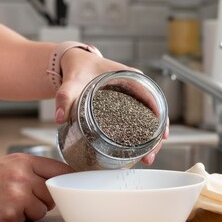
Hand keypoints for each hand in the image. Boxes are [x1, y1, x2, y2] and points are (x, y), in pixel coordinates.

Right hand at [0, 154, 72, 221]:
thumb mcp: (7, 166)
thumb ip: (33, 171)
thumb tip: (62, 181)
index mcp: (24, 161)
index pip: (61, 169)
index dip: (66, 181)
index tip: (68, 187)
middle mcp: (23, 176)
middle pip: (54, 193)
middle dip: (43, 200)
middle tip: (22, 199)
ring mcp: (17, 195)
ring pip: (43, 210)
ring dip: (30, 213)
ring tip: (8, 205)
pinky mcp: (10, 214)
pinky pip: (26, 221)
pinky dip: (16, 221)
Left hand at [55, 49, 168, 164]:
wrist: (74, 63)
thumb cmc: (77, 69)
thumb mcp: (71, 82)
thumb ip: (64, 98)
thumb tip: (60, 118)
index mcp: (131, 77)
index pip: (154, 99)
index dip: (160, 119)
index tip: (161, 136)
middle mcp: (137, 86)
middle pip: (156, 113)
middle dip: (156, 136)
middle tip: (150, 156)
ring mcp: (134, 96)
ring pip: (150, 119)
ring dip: (151, 139)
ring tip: (147, 158)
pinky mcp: (128, 104)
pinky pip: (141, 120)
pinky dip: (143, 135)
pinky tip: (140, 151)